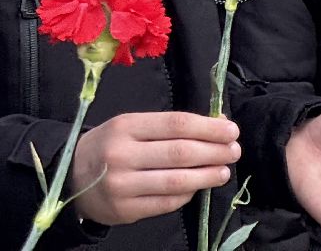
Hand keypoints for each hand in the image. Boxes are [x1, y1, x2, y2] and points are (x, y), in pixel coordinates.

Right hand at [68, 111, 238, 225]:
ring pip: (176, 182)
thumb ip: (172, 126)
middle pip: (180, 153)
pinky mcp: (123, 210)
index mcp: (126, 126)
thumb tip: (220, 125)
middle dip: (215, 152)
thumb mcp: (135, 125)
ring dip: (207, 176)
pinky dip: (187, 195)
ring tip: (224, 172)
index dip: (210, 128)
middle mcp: (121, 155)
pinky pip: (165, 203)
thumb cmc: (113, 144)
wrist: (70, 176)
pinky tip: (198, 188)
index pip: (177, 124)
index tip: (232, 131)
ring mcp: (120, 186)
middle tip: (235, 151)